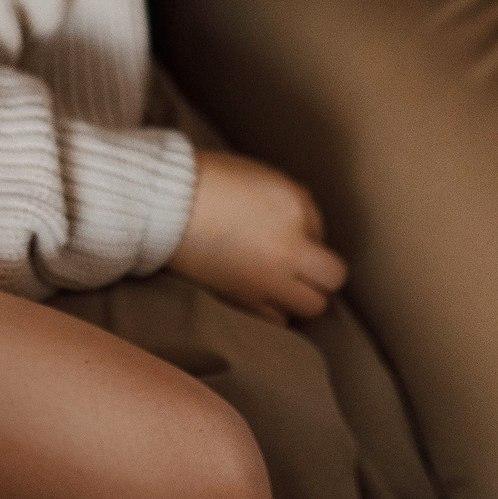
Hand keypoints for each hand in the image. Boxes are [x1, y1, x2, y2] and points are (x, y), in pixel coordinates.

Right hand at [167, 150, 346, 322]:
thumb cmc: (212, 182)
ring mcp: (266, 281)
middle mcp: (288, 251)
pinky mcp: (242, 300)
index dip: (313, 235)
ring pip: (311, 307)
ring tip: (283, 281)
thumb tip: (311, 235)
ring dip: (302, 294)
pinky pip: (277, 319)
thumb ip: (297, 206)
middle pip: (332, 279)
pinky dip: (275, 309)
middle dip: (320, 271)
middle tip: (301, 263)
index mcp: (294, 211)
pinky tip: (263, 292)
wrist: (165, 207)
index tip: (295, 232)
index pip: (323, 232)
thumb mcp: (266, 178)